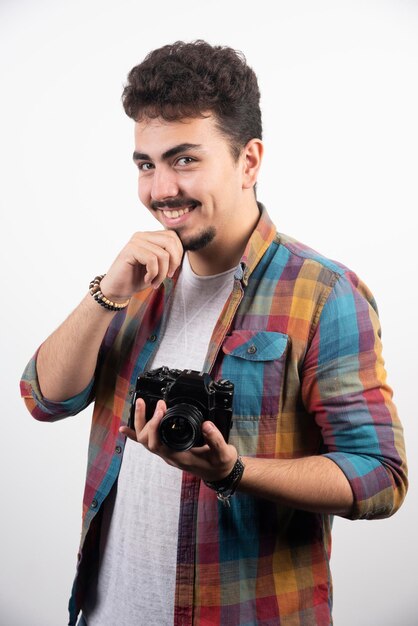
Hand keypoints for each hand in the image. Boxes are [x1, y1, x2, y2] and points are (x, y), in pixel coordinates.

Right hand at [100, 230, 182, 300]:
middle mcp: (142, 235)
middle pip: (170, 242)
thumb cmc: (138, 279)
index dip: (178, 255)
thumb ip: (168, 256)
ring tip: (155, 282)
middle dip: (174, 263)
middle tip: (168, 277)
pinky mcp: (130, 250)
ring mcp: (135, 241)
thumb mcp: (158, 267)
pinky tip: (147, 279)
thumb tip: (183, 253)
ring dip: (162, 273)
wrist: (117, 290)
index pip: (173, 237)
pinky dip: (153, 274)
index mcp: (149, 236)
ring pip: (163, 254)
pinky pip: (152, 260)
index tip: (171, 271)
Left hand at [119, 399, 237, 482]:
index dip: (155, 425)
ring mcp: (167, 453)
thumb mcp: (223, 452)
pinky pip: (148, 442)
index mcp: (179, 457)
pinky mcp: (169, 448)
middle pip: (146, 440)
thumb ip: (215, 439)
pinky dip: (135, 434)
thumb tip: (206, 424)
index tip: (162, 409)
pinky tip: (125, 428)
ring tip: (141, 403)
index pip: (158, 443)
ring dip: (140, 422)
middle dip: (147, 420)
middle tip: (157, 403)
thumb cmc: (220, 464)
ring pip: (145, 440)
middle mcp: (169, 456)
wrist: (220, 472)